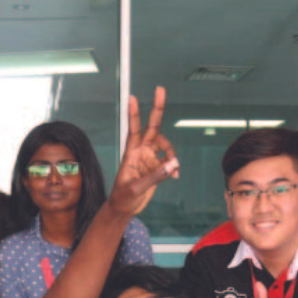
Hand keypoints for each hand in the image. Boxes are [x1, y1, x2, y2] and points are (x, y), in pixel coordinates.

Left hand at [109, 87, 179, 216]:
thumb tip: (173, 164)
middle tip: (160, 89)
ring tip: (175, 171)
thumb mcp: (136, 189)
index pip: (133, 130)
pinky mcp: (156, 166)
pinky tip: (175, 176)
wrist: (124, 208)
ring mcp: (149, 158)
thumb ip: (155, 176)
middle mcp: (141, 152)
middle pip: (152, 127)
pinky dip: (174, 167)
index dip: (133, 114)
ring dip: (172, 155)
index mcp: (131, 154)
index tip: (132, 97)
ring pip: (166, 146)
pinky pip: (169, 161)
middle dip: (157, 108)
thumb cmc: (123, 197)